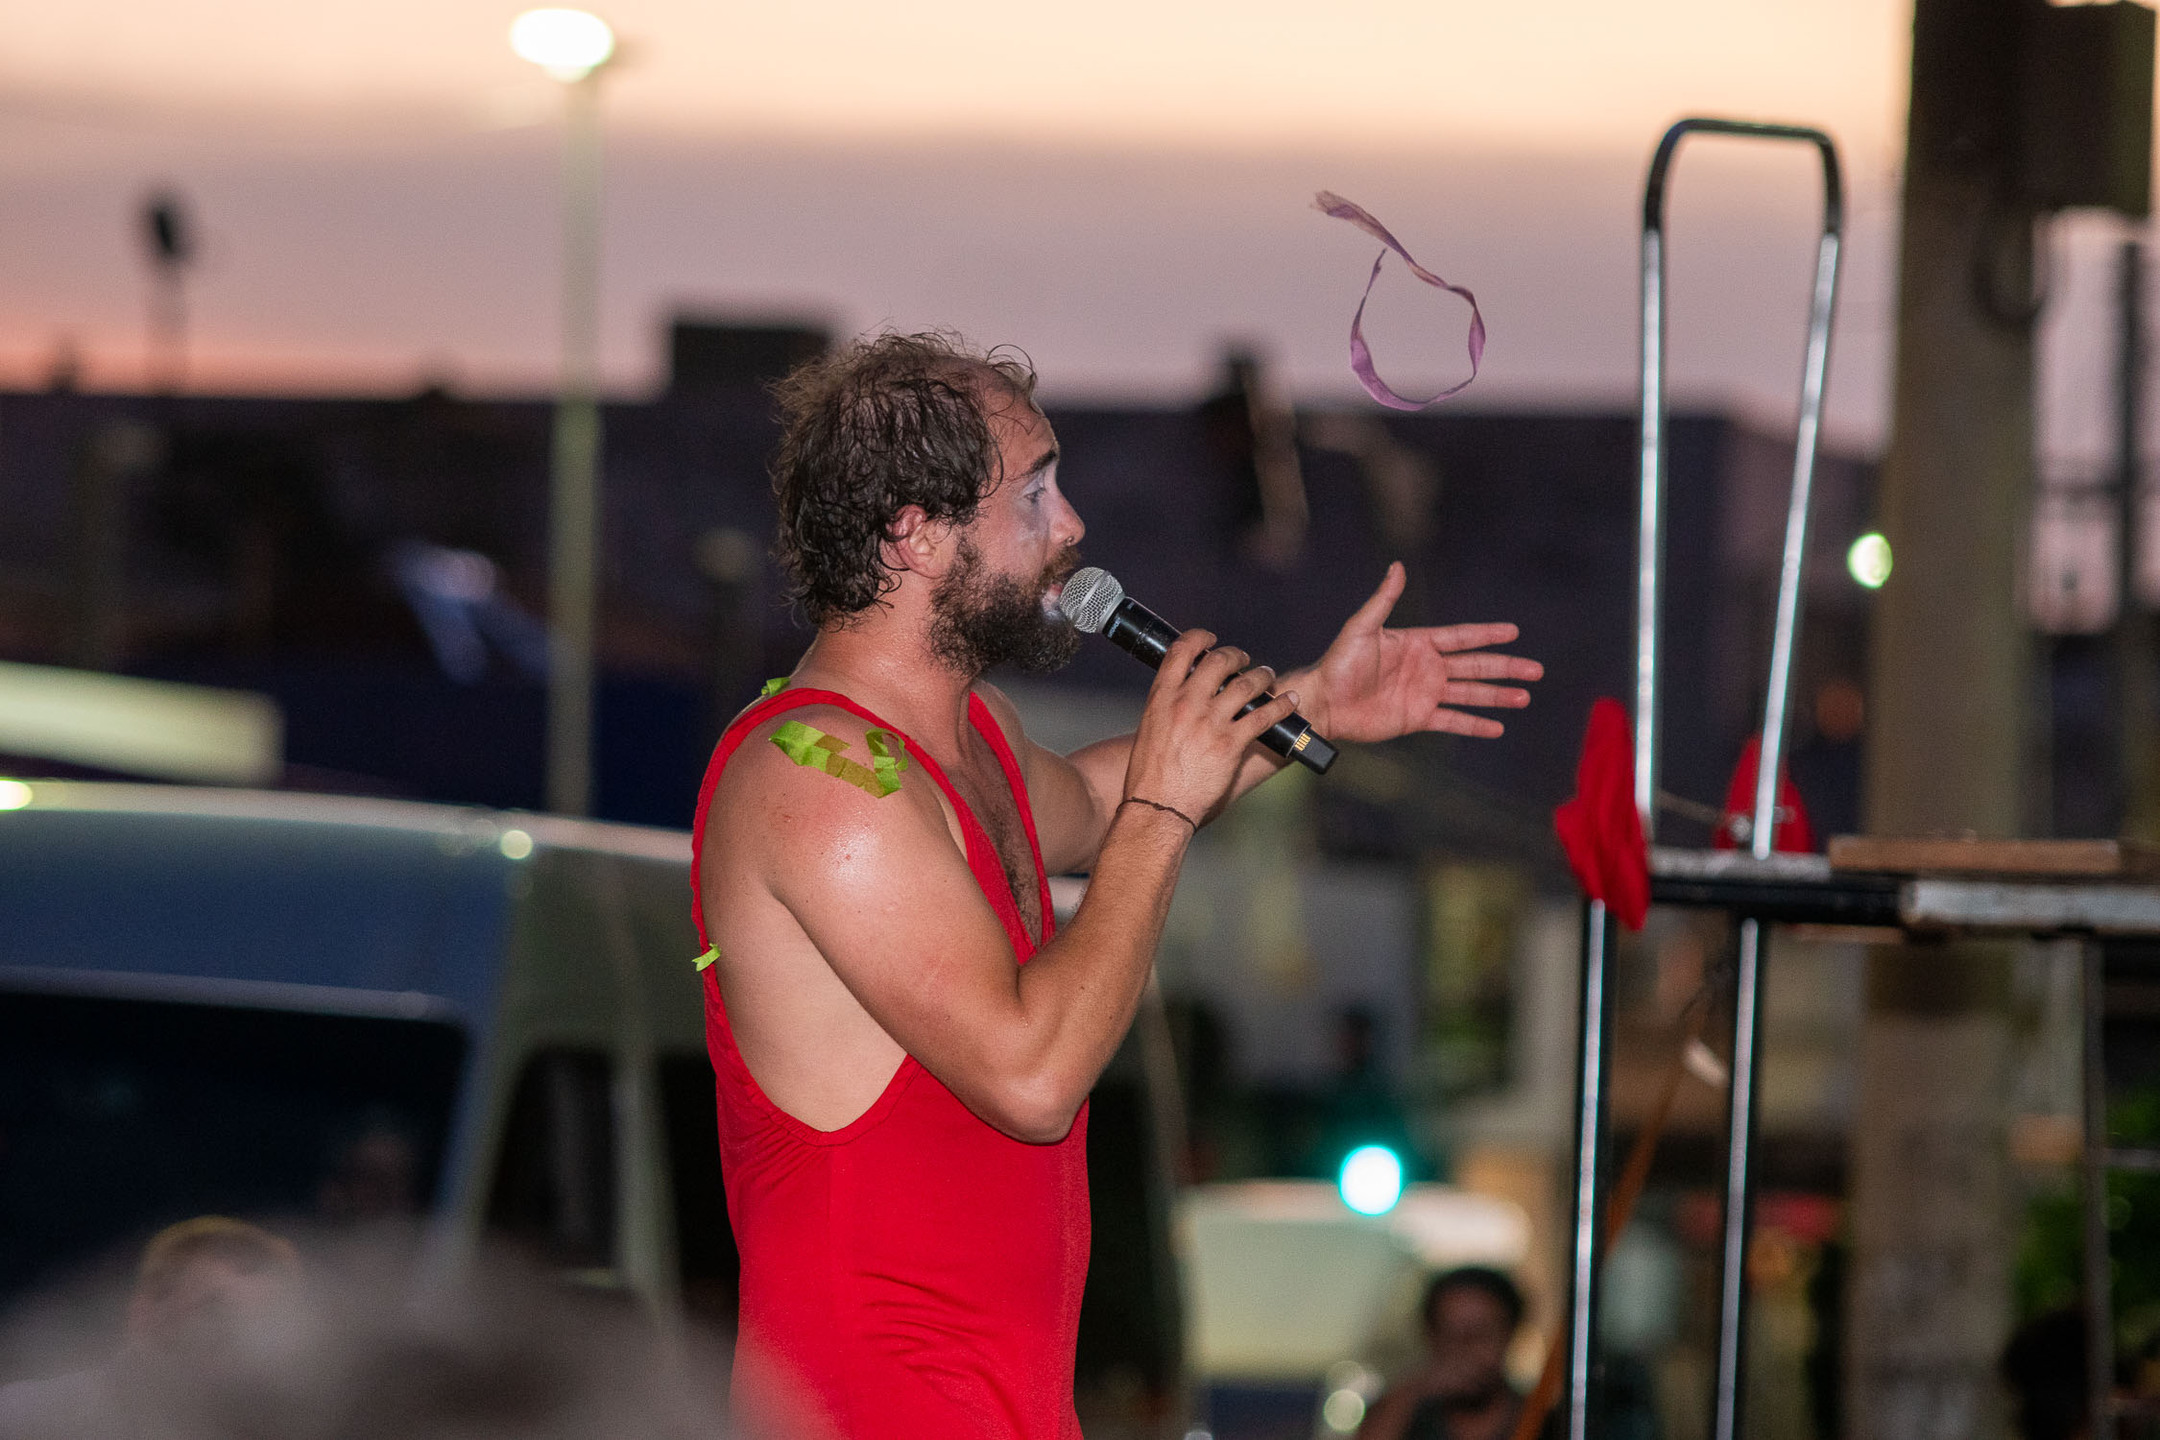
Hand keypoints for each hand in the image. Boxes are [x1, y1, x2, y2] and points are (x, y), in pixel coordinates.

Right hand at [1124, 630, 1299, 821]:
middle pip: (1219, 662)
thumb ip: (1168, 707)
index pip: (1182, 650)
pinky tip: (1290, 703)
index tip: (1212, 640)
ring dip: (1262, 677)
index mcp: (1162, 697)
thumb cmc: (1150, 774)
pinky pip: (1264, 716)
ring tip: (1268, 677)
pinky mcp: (1231, 744)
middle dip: (1237, 656)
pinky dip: (1281, 706)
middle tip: (1245, 660)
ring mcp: (1210, 722)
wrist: (1158, 806)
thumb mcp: (1150, 729)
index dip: (1200, 638)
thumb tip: (1188, 695)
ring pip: (1246, 685)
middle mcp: (1187, 704)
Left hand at [1304, 562, 1541, 742]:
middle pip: (1475, 666)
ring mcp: (1425, 694)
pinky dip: (1475, 725)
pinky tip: (1497, 727)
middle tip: (1536, 670)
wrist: (1325, 702)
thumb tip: (1397, 565)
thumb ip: (1384, 600)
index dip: (1487, 634)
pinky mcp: (1418, 718)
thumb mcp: (1361, 627)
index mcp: (1418, 643)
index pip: (1461, 637)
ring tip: (1525, 697)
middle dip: (1506, 667)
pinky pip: (1453, 722)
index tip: (1513, 631)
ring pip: (1471, 694)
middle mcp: (1427, 668)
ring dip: (1498, 696)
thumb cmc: (1338, 662)